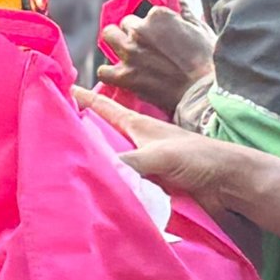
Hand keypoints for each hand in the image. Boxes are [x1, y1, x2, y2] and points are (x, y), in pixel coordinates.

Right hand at [75, 85, 260, 216]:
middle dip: (78, 132)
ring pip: (109, 159)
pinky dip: (108, 184)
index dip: (82, 97)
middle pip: (100, 134)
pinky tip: (94, 191)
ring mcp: (143, 163)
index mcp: (138, 125)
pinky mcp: (150, 184)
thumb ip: (130, 161)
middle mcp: (136, 142)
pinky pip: (121, 181)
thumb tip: (96, 169)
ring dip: (92, 162)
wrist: (228, 183)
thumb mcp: (160, 155)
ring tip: (65, 167)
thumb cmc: (198, 159)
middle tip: (51, 135)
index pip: (103, 106)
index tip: (59, 88)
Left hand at [96, 6, 215, 112]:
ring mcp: (130, 52)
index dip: (155, 27)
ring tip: (128, 55)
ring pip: (109, 36)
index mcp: (158, 15)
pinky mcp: (124, 76)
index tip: (162, 38)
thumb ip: (185, 12)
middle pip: (126, 24)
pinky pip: (103, 70)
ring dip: (117, 44)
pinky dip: (110, 73)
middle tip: (146, 47)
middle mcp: (140, 30)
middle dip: (134, 33)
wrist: (203, 92)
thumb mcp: (200, 29)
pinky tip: (120, 76)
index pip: (147, 14)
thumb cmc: (207, 60)